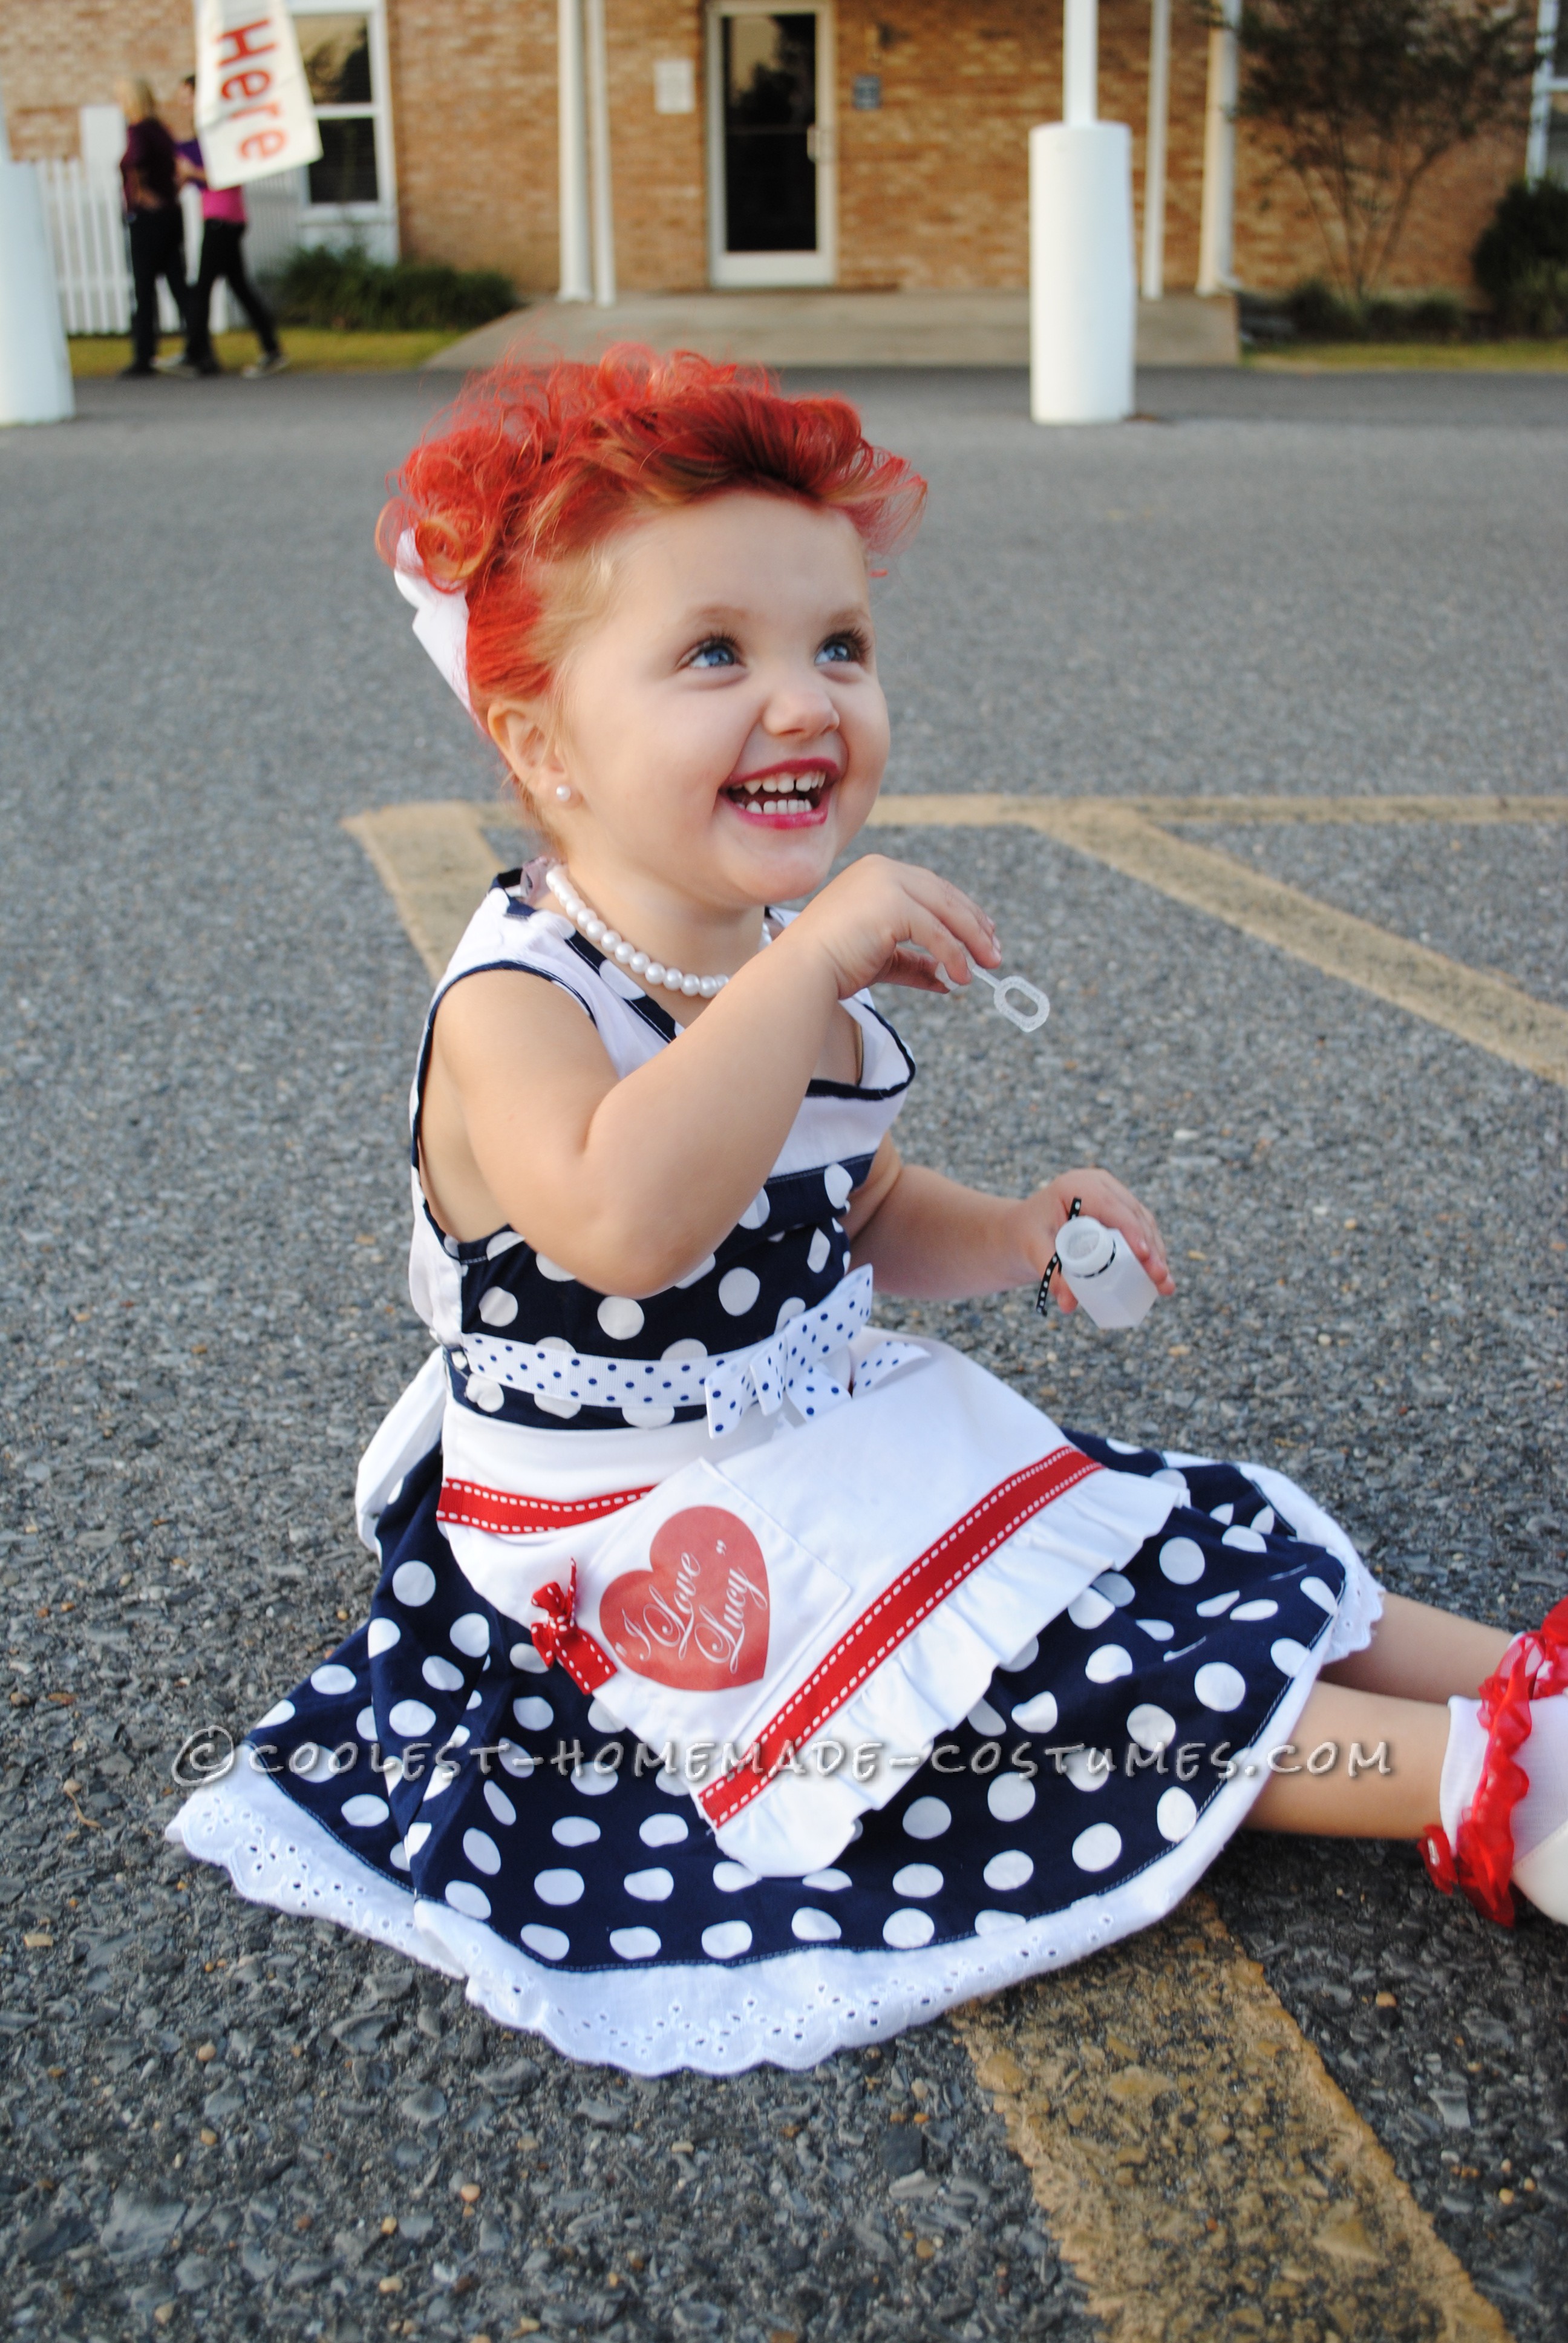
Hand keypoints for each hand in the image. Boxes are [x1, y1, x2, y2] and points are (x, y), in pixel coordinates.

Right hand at [780, 854, 998, 1000]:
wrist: (802, 970)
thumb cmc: (831, 965)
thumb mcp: (881, 959)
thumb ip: (913, 962)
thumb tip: (945, 980)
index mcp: (876, 873)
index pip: (931, 887)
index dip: (961, 910)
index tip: (983, 932)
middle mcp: (882, 870)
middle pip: (944, 894)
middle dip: (974, 924)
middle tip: (993, 952)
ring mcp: (887, 883)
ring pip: (946, 911)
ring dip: (972, 940)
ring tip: (987, 965)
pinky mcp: (892, 904)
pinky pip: (936, 932)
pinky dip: (954, 955)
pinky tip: (960, 977)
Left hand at [1024, 1169, 1175, 1313]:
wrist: (1023, 1229)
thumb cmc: (1027, 1236)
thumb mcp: (1035, 1252)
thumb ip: (1051, 1275)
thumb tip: (1069, 1305)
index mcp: (1077, 1186)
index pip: (1111, 1206)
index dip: (1132, 1230)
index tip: (1144, 1256)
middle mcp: (1098, 1185)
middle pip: (1133, 1215)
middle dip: (1151, 1248)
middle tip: (1160, 1278)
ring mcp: (1112, 1194)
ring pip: (1143, 1222)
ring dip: (1157, 1252)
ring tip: (1165, 1284)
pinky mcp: (1118, 1208)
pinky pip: (1140, 1227)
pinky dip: (1151, 1249)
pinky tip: (1160, 1273)